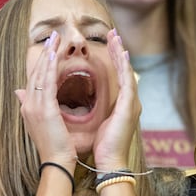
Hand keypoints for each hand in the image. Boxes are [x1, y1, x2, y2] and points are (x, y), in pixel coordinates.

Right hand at [14, 31, 75, 167]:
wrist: (57, 163)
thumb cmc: (55, 147)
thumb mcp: (40, 124)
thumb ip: (32, 107)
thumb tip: (18, 92)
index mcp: (27, 108)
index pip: (33, 79)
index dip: (41, 62)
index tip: (49, 48)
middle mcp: (27, 105)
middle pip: (35, 72)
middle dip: (44, 53)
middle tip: (54, 36)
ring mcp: (34, 106)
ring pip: (39, 74)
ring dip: (48, 54)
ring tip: (56, 38)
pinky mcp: (44, 109)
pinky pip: (46, 82)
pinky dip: (49, 67)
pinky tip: (55, 54)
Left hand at [92, 29, 140, 170]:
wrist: (109, 162)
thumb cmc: (101, 147)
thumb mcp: (91, 123)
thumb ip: (82, 108)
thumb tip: (64, 99)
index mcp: (121, 105)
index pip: (118, 77)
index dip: (113, 60)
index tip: (107, 45)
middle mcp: (129, 102)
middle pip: (125, 70)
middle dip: (119, 51)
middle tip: (113, 34)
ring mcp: (131, 103)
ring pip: (128, 71)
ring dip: (122, 53)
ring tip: (116, 37)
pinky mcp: (129, 106)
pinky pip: (128, 81)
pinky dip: (125, 66)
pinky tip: (122, 53)